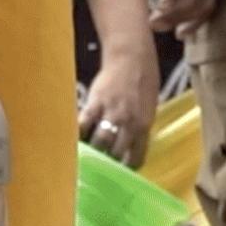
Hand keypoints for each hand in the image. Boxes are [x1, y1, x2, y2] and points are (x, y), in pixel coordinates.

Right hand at [79, 51, 159, 167]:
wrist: (131, 55)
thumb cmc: (143, 80)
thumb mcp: (149, 107)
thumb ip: (139, 126)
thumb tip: (129, 145)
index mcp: (144, 125)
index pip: (137, 156)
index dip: (128, 166)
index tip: (122, 171)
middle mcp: (128, 122)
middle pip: (116, 153)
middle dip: (108, 163)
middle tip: (102, 166)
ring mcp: (111, 112)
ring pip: (100, 141)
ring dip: (94, 150)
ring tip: (89, 153)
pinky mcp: (96, 102)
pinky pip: (85, 123)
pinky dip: (80, 133)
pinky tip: (77, 137)